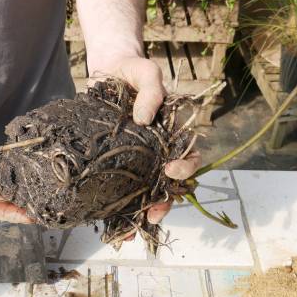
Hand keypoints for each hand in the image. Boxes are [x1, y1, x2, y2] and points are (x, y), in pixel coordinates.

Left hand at [89, 56, 201, 223]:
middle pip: (170, 183)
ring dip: (143, 211)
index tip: (170, 169)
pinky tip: (114, 222)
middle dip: (165, 201)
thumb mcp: (146, 72)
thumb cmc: (133, 70)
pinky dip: (120, 206)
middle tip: (154, 212)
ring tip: (133, 228)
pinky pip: (122, 186)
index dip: (185, 168)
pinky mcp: (116, 160)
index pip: (189, 156)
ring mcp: (138, 157)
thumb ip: (152, 91)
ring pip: (147, 190)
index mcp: (173, 133)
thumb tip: (145, 119)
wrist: (108, 69)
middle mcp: (159, 149)